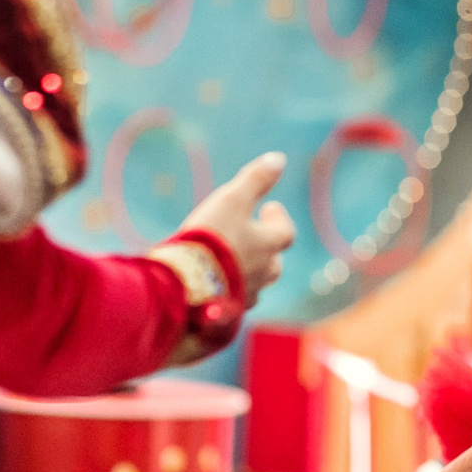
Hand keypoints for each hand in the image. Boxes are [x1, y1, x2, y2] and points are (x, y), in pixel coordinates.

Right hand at [181, 152, 294, 301]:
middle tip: (254, 236)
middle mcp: (263, 273)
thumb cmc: (210, 238)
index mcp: (269, 246)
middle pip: (274, 263)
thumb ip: (255, 179)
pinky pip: (234, 301)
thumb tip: (279, 159)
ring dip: (249, 271)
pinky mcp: (226, 312)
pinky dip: (230, 290)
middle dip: (267, 249)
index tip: (270, 208)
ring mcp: (246, 295)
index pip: (286, 232)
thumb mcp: (232, 199)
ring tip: (234, 261)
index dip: (280, 219)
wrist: (185, 285)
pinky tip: (216, 286)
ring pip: (256, 283)